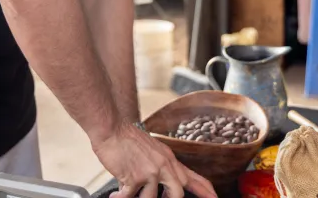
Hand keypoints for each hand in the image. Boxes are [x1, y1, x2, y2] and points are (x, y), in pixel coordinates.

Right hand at [92, 121, 217, 197]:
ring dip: (136, 197)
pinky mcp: (135, 177)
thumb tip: (162, 183)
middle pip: (177, 193)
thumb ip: (161, 165)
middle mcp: (162, 164)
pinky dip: (121, 197)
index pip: (192, 177)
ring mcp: (150, 171)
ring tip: (126, 192)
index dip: (206, 191)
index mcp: (168, 158)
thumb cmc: (127, 138)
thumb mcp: (152, 148)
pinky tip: (116, 194)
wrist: (111, 128)